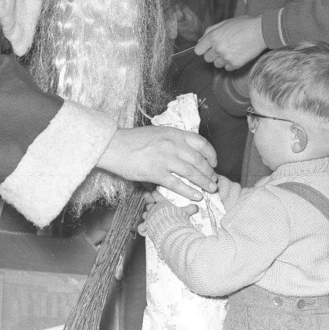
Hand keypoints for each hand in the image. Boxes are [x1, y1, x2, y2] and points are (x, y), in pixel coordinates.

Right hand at [98, 126, 216, 201]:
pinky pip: (177, 184)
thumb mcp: (157, 133)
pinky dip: (189, 191)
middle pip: (199, 160)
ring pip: (192, 173)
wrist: (114, 146)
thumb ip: (172, 140)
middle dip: (210, 172)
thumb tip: (185, 151)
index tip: (214, 163)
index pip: (201, 143)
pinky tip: (196, 196)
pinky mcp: (156, 173)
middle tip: (214, 180)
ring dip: (204, 183)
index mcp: (174, 133)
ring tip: (210, 189)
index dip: (211, 154)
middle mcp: (173, 145)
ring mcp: (165, 159)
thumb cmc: (133, 140)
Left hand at [138, 192, 194, 233]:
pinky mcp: (146, 227)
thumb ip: (189, 209)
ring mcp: (149, 218)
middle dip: (149, 203)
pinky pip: (142, 228)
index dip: (155, 194)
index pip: (157, 196)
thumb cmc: (176, 219)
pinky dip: (143, 229)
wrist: (170, 229)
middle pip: (149, 205)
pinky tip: (144, 230)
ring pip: (145, 215)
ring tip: (148, 217)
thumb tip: (196, 207)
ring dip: (147, 216)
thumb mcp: (185, 213)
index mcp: (162, 203)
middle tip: (148, 201)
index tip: (154, 192)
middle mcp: (154, 209)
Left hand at [194, 16, 265, 70]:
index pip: (198, 50)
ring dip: (222, 59)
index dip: (203, 49)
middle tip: (223, 47)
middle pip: (207, 59)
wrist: (261, 31)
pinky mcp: (235, 64)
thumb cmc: (244, 24)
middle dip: (212, 54)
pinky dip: (231, 63)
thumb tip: (200, 41)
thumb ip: (210, 31)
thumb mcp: (224, 22)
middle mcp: (218, 48)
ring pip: (217, 64)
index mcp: (213, 36)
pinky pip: (227, 68)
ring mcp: (226, 57)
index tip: (208, 48)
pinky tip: (237, 55)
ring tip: (232, 50)